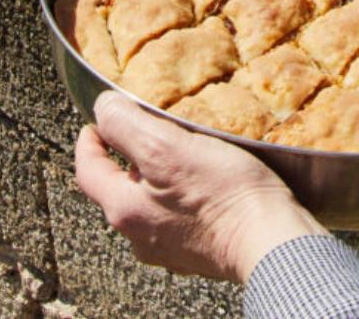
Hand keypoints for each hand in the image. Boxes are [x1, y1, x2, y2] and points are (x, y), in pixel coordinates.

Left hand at [75, 91, 325, 281]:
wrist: (270, 240)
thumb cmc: (222, 194)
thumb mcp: (167, 147)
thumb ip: (127, 125)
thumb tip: (103, 108)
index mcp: (125, 209)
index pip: (88, 170)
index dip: (90, 139)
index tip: (98, 120)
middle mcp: (140, 235)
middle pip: (119, 186)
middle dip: (128, 155)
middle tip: (147, 128)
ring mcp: (169, 247)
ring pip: (148, 202)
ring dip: (157, 175)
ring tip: (181, 150)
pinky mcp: (197, 250)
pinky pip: (177, 216)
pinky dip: (181, 194)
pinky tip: (205, 180)